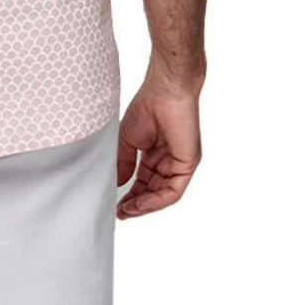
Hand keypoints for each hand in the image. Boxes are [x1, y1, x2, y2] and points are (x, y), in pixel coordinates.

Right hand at [115, 74, 201, 217]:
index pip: (144, 181)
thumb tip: (118, 184)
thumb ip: (124, 163)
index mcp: (156, 154)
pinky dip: (156, 200)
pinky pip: (173, 190)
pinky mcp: (187, 164)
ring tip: (127, 211)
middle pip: (154, 191)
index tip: (117, 205)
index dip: (131, 195)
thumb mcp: (128, 139)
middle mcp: (169, 161)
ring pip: (163, 194)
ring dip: (145, 205)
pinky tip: (140, 203)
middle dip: (137, 204)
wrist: (164, 91)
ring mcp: (179, 164)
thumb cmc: (148, 106)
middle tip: (120, 213)